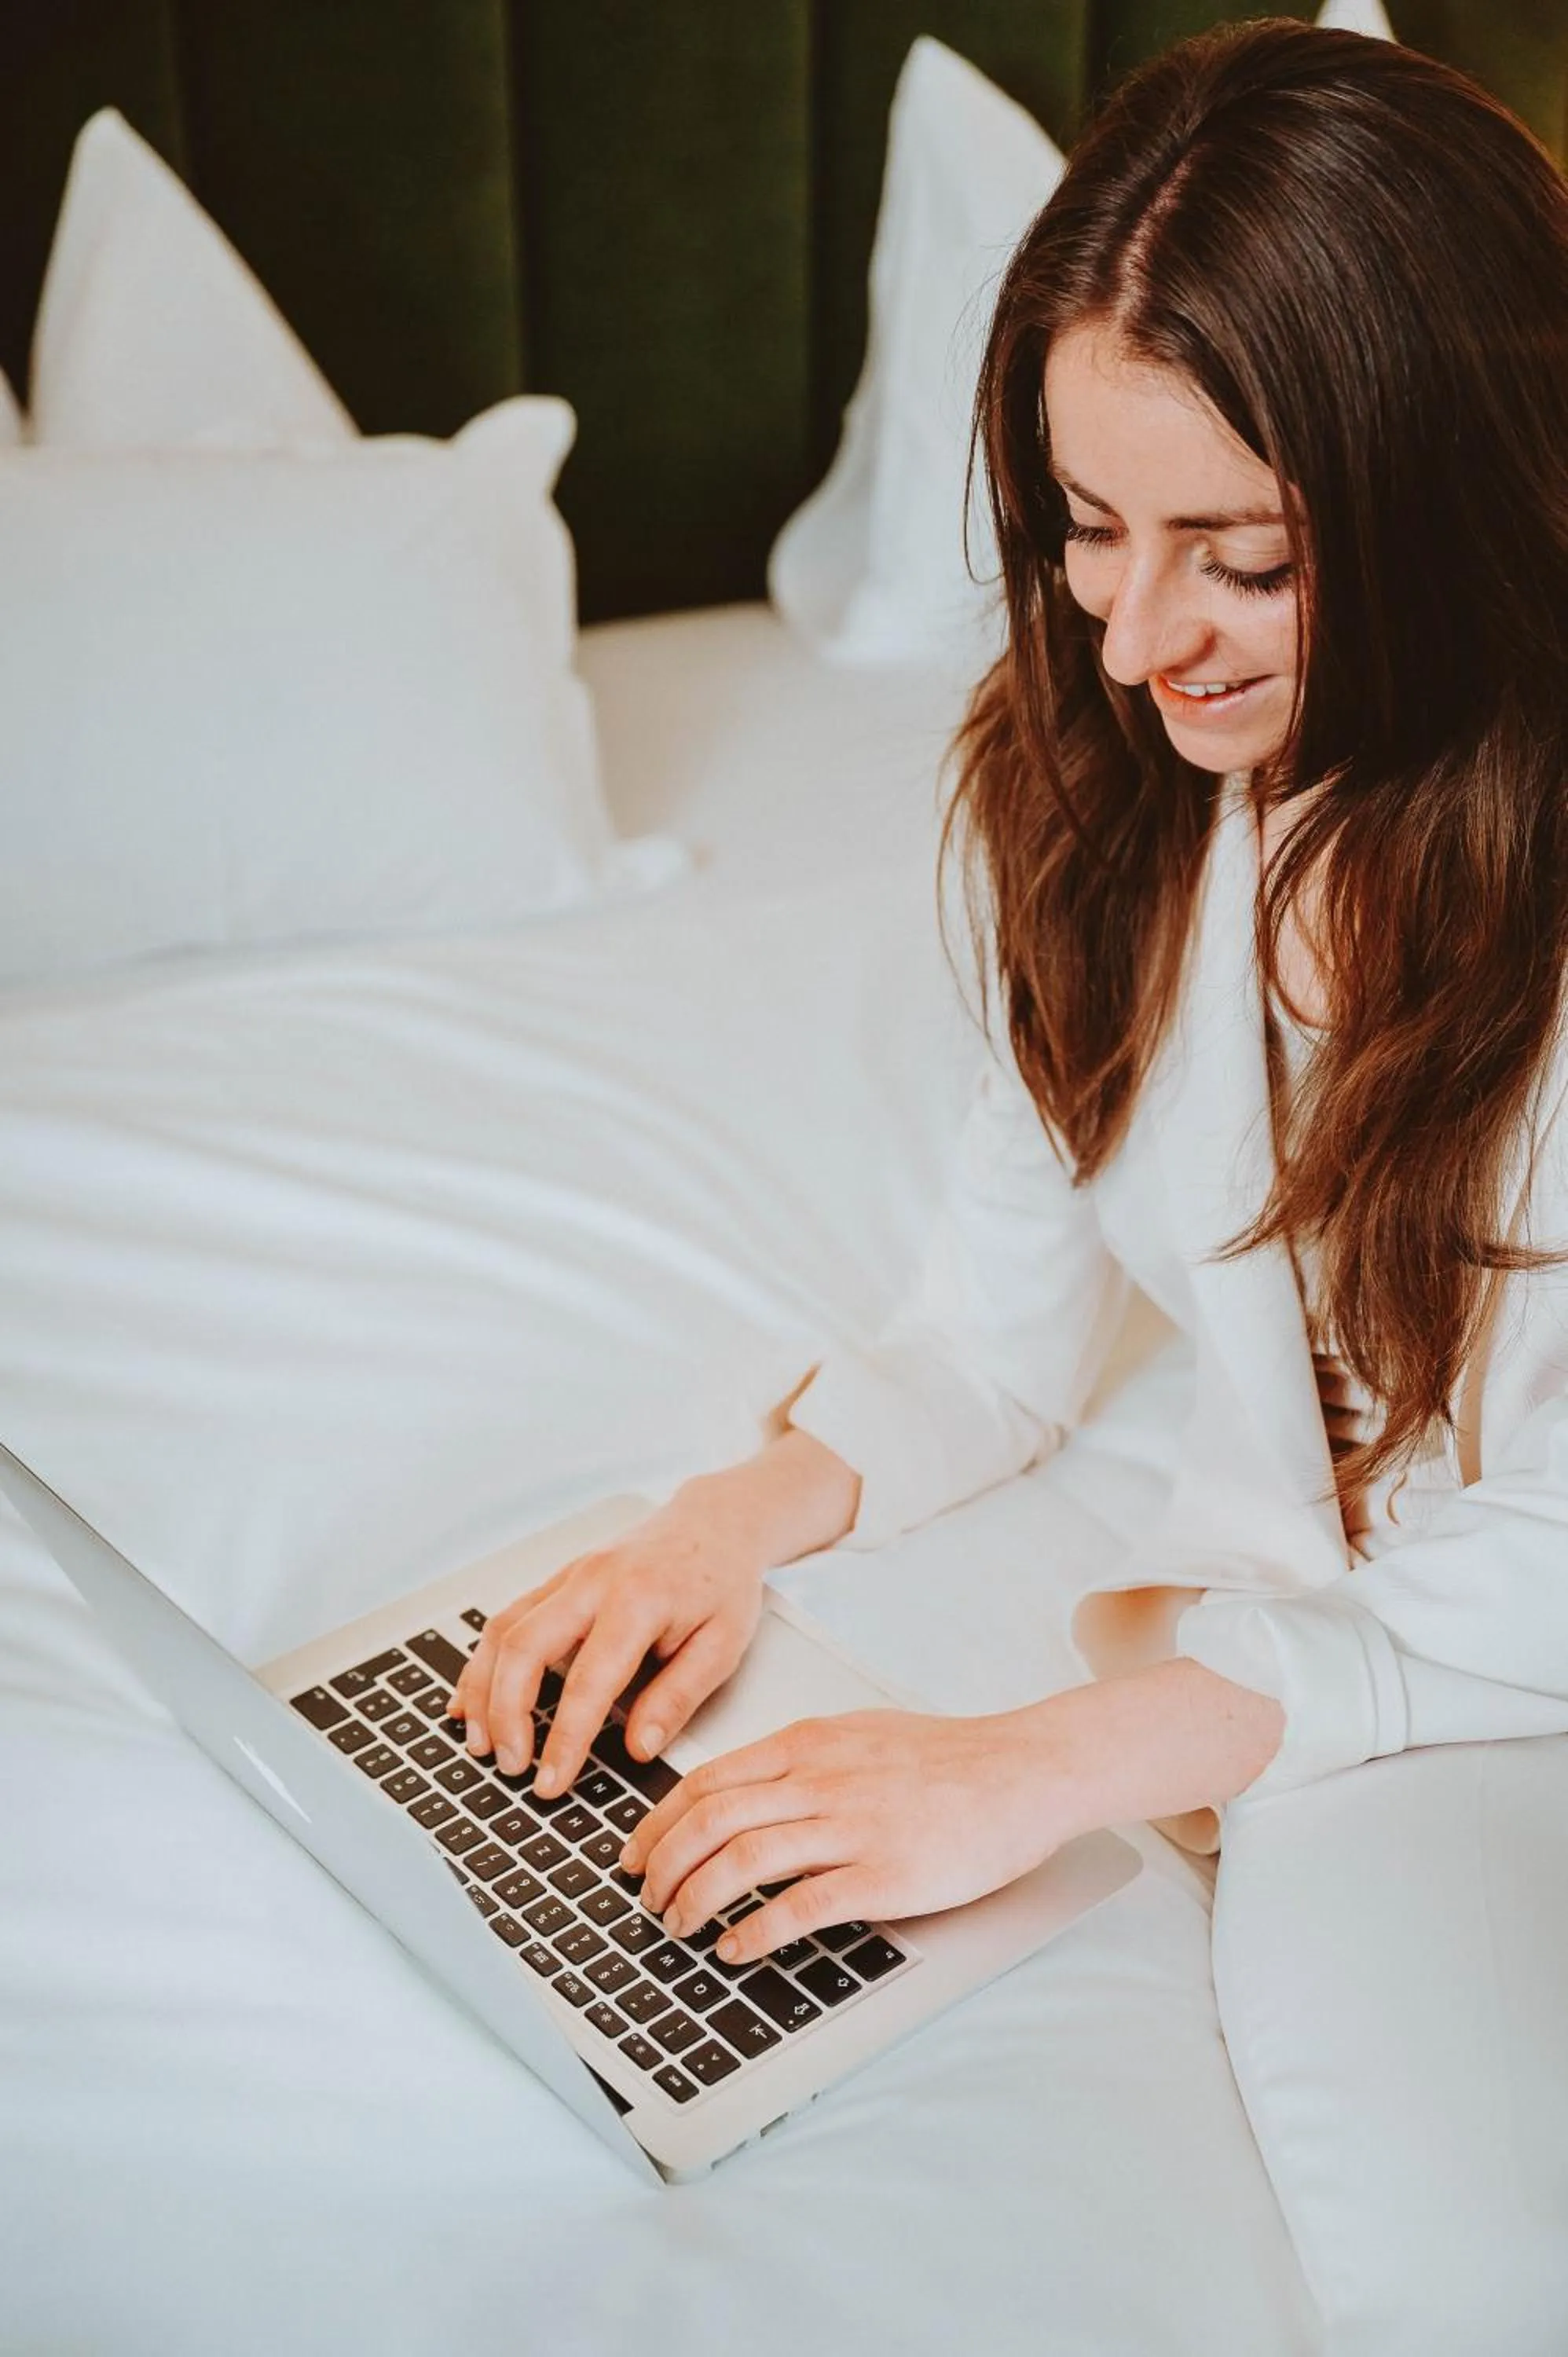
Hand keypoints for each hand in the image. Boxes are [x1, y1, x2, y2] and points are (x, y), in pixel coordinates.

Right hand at [447, 1487, 770, 1793]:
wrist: (714, 1521)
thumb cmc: (722, 1582)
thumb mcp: (723, 1645)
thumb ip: (678, 1697)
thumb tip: (639, 1749)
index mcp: (638, 1601)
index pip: (589, 1682)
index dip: (565, 1739)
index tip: (551, 1782)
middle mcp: (592, 1582)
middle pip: (523, 1646)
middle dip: (506, 1713)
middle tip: (510, 1766)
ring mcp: (569, 1576)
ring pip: (503, 1630)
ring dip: (482, 1690)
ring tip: (480, 1743)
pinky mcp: (557, 1580)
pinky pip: (508, 1619)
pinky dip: (483, 1662)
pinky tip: (471, 1699)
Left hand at [621, 1705, 1069, 1969]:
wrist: (1023, 1771)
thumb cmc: (948, 1758)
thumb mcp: (858, 1736)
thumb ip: (801, 1760)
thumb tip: (746, 1792)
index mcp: (808, 1745)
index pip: (706, 1781)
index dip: (657, 1824)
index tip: (635, 1854)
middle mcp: (819, 1780)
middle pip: (709, 1821)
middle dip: (662, 1866)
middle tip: (646, 1900)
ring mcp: (851, 1827)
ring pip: (741, 1860)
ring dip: (695, 1900)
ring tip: (678, 1927)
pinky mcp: (884, 1875)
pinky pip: (799, 1906)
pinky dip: (754, 1932)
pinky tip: (734, 1950)